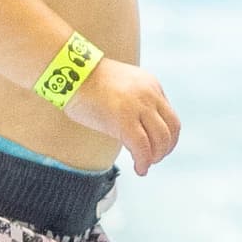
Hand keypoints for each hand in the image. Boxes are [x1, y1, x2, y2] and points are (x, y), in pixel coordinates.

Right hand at [81, 55, 181, 171]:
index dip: (167, 137)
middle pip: (171, 128)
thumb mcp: (121, 86)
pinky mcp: (124, 118)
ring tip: (144, 165)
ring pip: (161, 139)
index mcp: (151, 84)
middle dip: (165, 149)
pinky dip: (144, 162)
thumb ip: (133, 102)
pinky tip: (139, 169)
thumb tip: (134, 127)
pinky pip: (142, 147)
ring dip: (155, 157)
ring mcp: (138, 105)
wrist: (70, 71)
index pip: (169, 116)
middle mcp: (150, 94)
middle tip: (153, 160)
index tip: (157, 148)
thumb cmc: (86, 81)